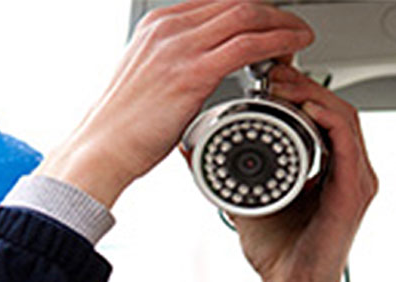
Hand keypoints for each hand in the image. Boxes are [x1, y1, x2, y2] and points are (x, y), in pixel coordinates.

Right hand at [37, 0, 313, 206]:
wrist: (103, 148)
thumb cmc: (123, 125)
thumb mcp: (147, 80)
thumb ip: (173, 66)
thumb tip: (199, 73)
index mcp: (158, 29)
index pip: (216, 5)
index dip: (250, 14)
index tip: (267, 28)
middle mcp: (168, 30)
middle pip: (235, 4)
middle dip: (270, 15)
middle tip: (290, 33)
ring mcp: (178, 47)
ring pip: (245, 17)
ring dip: (279, 26)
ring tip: (298, 40)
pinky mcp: (191, 73)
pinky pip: (245, 46)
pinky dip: (274, 43)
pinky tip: (290, 50)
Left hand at [231, 65, 377, 281]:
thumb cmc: (274, 249)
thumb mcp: (242, 201)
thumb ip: (222, 175)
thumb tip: (191, 149)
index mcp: (322, 169)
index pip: (315, 116)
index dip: (292, 92)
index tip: (262, 80)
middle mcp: (342, 170)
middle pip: (330, 109)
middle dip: (301, 86)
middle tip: (270, 73)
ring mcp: (353, 181)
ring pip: (342, 119)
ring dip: (313, 96)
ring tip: (281, 85)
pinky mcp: (353, 195)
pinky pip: (348, 147)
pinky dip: (329, 121)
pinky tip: (306, 109)